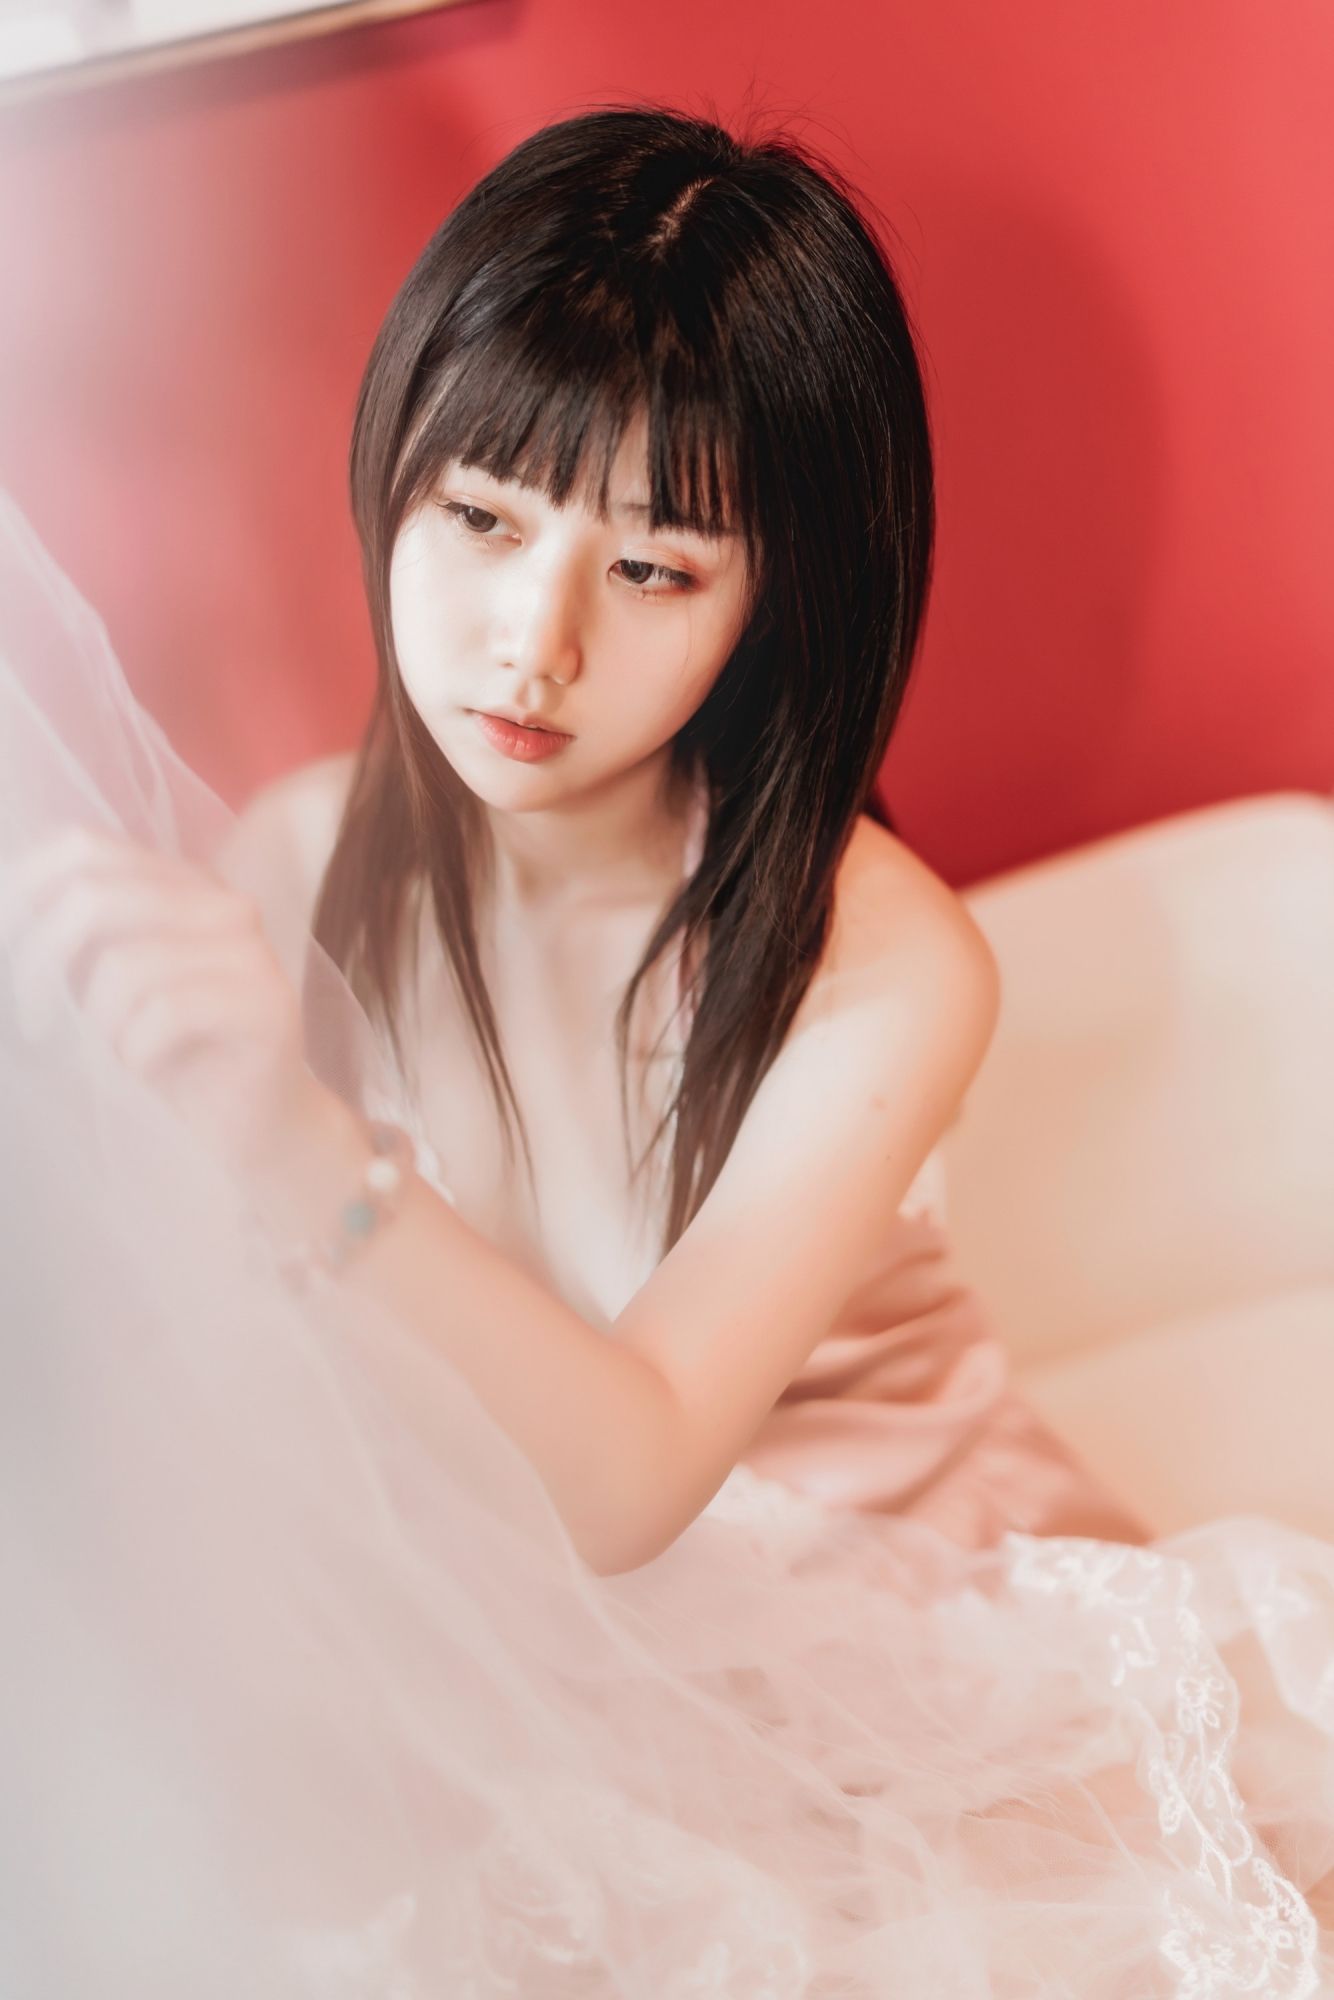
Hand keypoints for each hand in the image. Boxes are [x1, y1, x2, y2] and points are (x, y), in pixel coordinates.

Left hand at [0, 821, 327, 1184]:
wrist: (256, 1126)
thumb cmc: (174, 1056)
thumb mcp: (107, 986)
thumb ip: (71, 939)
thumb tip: (8, 913)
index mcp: (183, 883)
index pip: (85, 848)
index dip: (25, 890)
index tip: (3, 949)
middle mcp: (222, 903)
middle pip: (96, 897)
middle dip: (41, 962)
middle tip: (32, 1020)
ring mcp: (250, 950)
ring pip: (126, 964)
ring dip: (99, 1025)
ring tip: (116, 1054)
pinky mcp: (267, 1003)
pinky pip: (166, 1012)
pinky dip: (137, 1051)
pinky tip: (148, 1069)